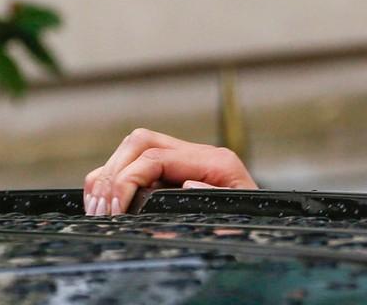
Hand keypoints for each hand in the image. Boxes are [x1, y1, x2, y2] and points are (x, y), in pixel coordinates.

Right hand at [82, 128, 256, 215]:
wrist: (266, 224)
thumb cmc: (253, 220)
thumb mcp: (241, 213)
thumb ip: (216, 198)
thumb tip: (189, 184)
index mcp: (215, 161)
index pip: (157, 155)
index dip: (128, 179)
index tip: (116, 210)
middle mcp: (199, 154)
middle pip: (141, 142)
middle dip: (114, 173)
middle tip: (103, 211)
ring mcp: (185, 161)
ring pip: (134, 148)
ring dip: (109, 175)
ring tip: (99, 209)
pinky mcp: (174, 172)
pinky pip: (136, 162)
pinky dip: (114, 178)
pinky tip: (106, 202)